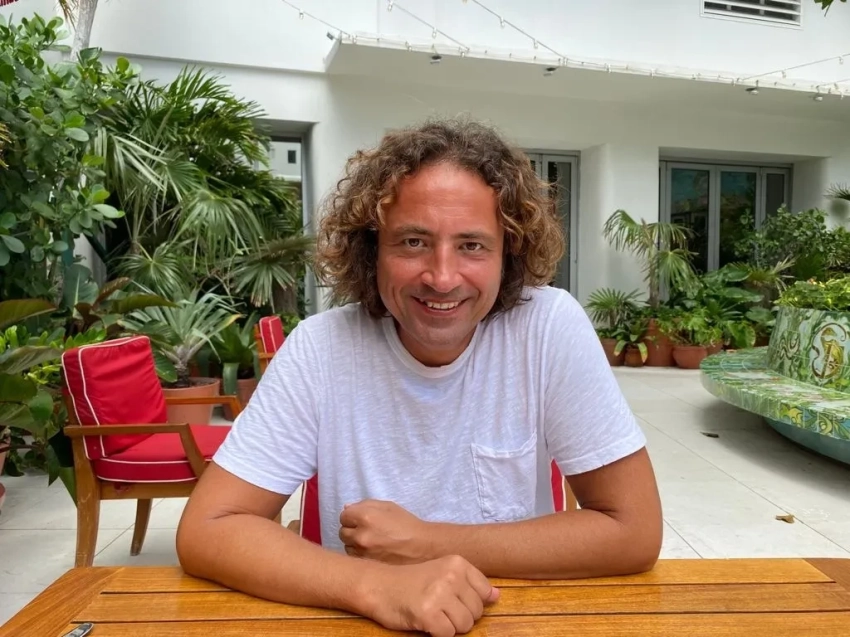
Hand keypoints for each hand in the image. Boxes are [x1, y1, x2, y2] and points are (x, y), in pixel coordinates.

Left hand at [339, 499, 430, 563]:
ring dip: (354, 544)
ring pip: (347, 547)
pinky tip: (372, 552)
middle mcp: (360, 535)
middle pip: (342, 532)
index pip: (343, 516)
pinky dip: (360, 555)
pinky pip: (355, 558)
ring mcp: (362, 552)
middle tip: (365, 531)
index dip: (352, 517)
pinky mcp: (366, 565)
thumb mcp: (388, 507)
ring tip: (370, 543)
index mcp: (365, 516)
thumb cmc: (406, 524)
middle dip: (352, 530)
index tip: (360, 520)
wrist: (422, 547)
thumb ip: (366, 505)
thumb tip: (347, 508)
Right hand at [361, 555, 499, 636]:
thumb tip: (497, 596)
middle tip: (439, 608)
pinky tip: (425, 621)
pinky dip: (438, 634)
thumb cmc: (412, 582)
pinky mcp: (428, 613)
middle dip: (460, 616)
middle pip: (476, 612)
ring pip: (465, 625)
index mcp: (457, 563)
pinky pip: (448, 634)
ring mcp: (440, 594)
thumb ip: (471, 584)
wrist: (378, 586)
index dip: (470, 603)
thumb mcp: (442, 573)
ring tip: (433, 614)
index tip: (454, 600)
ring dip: (450, 626)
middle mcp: (451, 575)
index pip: (485, 592)